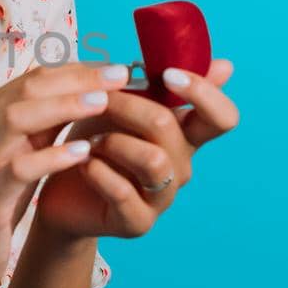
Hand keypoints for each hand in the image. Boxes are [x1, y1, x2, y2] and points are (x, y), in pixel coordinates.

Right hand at [0, 60, 146, 287]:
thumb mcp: (20, 152)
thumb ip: (44, 123)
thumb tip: (87, 89)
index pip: (33, 78)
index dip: (77, 69)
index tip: (115, 68)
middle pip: (27, 89)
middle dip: (76, 79)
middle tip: (120, 76)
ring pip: (18, 119)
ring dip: (63, 107)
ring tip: (103, 104)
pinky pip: (19, 168)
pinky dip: (52, 157)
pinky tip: (83, 153)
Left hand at [33, 58, 239, 242]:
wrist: (62, 192)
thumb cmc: (94, 140)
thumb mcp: (123, 103)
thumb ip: (162, 84)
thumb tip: (225, 65)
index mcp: (183, 134)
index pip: (222, 117)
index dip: (203, 92)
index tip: (167, 75)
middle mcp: (180, 166)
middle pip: (169, 126)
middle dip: (127, 105)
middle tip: (97, 100)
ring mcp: (161, 196)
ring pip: (153, 160)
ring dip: (113, 141)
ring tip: (91, 142)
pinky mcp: (137, 221)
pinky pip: (124, 193)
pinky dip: (98, 171)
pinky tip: (83, 162)